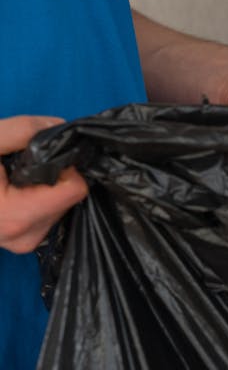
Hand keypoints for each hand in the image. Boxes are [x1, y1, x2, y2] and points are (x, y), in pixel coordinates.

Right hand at [0, 116, 87, 253]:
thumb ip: (23, 130)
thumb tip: (60, 126)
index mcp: (18, 216)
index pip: (75, 188)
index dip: (64, 163)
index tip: (43, 151)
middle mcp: (24, 237)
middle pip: (69, 196)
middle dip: (52, 173)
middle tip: (21, 162)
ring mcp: (22, 243)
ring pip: (60, 204)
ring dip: (44, 184)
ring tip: (12, 175)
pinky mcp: (19, 240)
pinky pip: (46, 212)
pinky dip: (36, 195)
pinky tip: (13, 186)